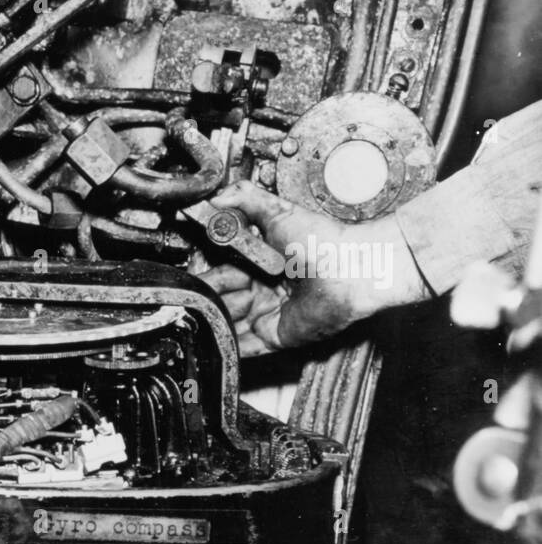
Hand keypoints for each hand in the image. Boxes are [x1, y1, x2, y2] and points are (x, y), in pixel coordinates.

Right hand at [196, 180, 429, 355]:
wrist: (350, 268)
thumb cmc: (325, 241)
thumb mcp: (278, 212)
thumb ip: (246, 198)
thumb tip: (216, 196)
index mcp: (263, 265)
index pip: (224, 274)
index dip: (210, 276)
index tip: (194, 276)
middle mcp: (266, 291)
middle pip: (225, 301)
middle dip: (209, 299)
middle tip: (196, 296)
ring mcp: (271, 315)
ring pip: (231, 324)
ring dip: (216, 321)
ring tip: (202, 315)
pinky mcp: (277, 336)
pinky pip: (248, 348)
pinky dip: (229, 346)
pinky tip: (213, 339)